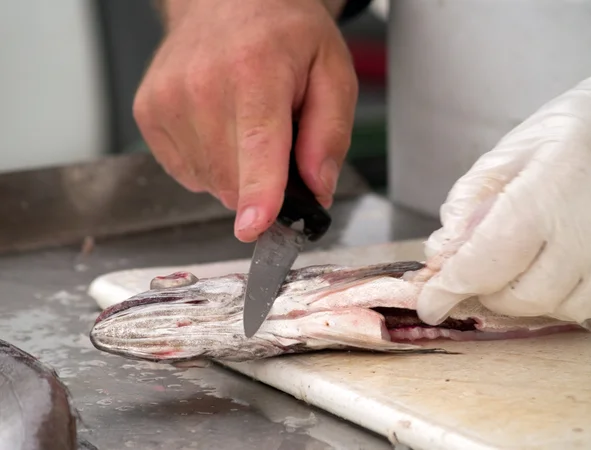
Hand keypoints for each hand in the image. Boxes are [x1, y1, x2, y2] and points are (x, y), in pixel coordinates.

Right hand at [133, 0, 357, 241]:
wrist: (224, 1)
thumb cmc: (281, 34)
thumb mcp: (331, 71)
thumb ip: (330, 133)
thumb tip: (317, 188)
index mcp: (255, 69)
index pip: (258, 144)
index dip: (259, 193)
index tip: (253, 227)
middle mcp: (202, 84)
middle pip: (233, 178)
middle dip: (262, 183)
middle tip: (275, 142)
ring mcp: (167, 100)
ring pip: (209, 181)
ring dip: (235, 173)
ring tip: (244, 125)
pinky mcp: (148, 113)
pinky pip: (187, 172)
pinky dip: (210, 165)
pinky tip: (219, 129)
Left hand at [416, 74, 590, 325]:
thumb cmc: (562, 138)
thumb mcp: (504, 157)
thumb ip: (468, 204)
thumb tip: (441, 254)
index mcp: (551, 190)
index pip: (490, 258)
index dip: (452, 287)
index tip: (429, 304)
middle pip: (524, 295)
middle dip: (489, 289)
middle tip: (480, 266)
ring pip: (558, 309)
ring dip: (526, 295)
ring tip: (524, 258)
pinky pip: (589, 307)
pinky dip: (561, 297)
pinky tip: (554, 267)